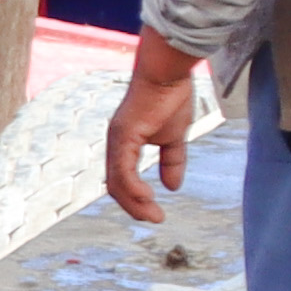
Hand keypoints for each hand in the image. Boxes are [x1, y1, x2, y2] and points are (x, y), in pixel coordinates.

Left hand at [99, 33, 206, 225]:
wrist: (168, 71)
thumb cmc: (170, 98)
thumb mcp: (174, 137)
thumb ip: (172, 161)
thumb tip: (172, 187)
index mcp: (125, 144)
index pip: (122, 179)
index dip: (135, 199)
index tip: (154, 212)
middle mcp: (116, 143)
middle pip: (115, 185)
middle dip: (133, 206)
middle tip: (154, 219)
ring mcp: (117, 139)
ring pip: (117, 181)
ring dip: (133, 202)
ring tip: (152, 215)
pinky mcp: (123, 134)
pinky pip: (123, 169)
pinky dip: (132, 187)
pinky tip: (146, 198)